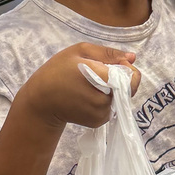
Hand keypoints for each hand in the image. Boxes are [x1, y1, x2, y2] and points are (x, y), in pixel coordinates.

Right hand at [18, 43, 140, 129]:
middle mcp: (103, 100)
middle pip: (127, 88)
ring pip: (121, 98)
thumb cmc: (57, 71)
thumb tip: (133, 57)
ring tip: (90, 84)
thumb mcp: (79, 51)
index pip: (131, 77)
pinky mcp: (99, 122)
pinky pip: (112, 107)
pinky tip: (88, 95)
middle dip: (119, 79)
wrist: (40, 102)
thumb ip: (108, 53)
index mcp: (99, 78)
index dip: (127, 69)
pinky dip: (105, 100)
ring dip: (112, 90)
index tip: (112, 64)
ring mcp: (101, 114)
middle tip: (97, 74)